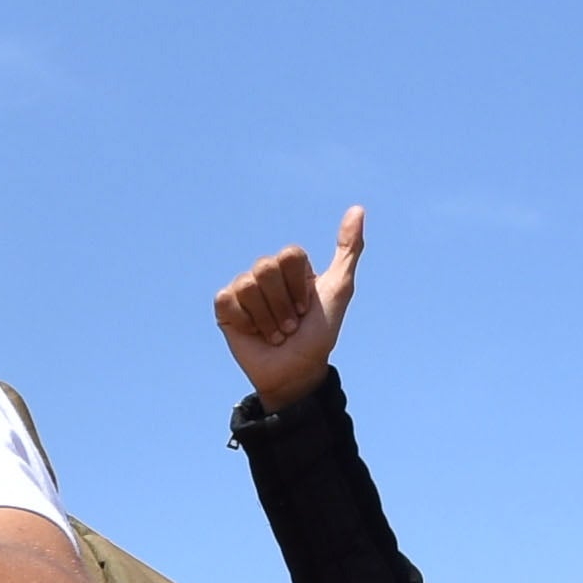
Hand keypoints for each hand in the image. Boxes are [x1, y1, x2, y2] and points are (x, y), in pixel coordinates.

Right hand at [213, 208, 364, 406]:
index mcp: (291, 267)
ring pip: (247, 285)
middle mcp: (267, 274)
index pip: (288, 255)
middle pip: (266, 268)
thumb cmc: (318, 336)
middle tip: (290, 326)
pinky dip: (244, 321)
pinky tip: (253, 333)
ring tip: (274, 335)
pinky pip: (227, 299)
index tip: (307, 308)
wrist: (295, 373)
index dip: (298, 286)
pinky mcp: (225, 307)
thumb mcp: (339, 290)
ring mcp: (244, 290)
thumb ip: (349, 250)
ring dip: (266, 318)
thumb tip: (358, 209)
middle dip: (282, 304)